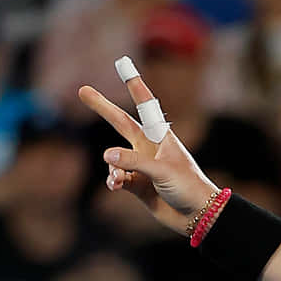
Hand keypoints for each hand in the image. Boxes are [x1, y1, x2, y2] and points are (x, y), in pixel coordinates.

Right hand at [79, 69, 220, 235]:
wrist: (198, 216)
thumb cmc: (188, 187)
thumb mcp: (162, 171)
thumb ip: (133, 161)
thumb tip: (106, 155)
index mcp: (162, 138)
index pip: (145, 106)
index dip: (134, 85)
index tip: (124, 64)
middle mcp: (150, 148)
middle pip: (121, 123)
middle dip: (102, 108)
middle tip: (82, 90)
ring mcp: (142, 166)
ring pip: (114, 158)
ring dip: (113, 168)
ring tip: (119, 181)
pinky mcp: (137, 184)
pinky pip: (116, 177)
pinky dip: (113, 180)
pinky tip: (116, 186)